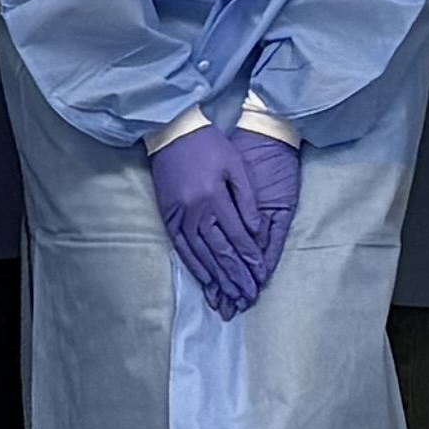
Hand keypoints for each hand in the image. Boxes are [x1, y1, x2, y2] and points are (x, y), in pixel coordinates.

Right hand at [149, 124, 301, 316]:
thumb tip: (255, 231)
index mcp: (215, 197)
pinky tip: (205, 280)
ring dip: (217, 278)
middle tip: (247, 297)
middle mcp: (196, 211)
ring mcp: (179, 216)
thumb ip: (247, 199)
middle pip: (219, 251)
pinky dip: (194, 266)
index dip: (249, 259)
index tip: (260, 277)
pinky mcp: (168, 216)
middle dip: (235, 276)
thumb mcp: (235, 165)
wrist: (173, 131)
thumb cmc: (210, 145)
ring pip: (201, 254)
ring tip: (229, 297)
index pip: (237, 236)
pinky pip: (182, 248)